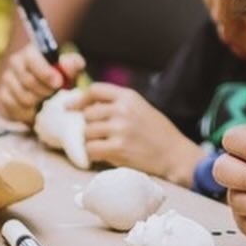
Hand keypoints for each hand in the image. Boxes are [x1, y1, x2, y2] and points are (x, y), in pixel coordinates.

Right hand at [0, 46, 84, 123]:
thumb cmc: (60, 79)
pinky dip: (28, 111)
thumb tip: (67, 64)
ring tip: (45, 99)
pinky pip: (15, 107)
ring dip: (38, 102)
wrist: (47, 95)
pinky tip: (35, 108)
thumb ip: (73, 65)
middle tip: (54, 93)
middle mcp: (16, 62)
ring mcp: (7, 79)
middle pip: (28, 80)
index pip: (32, 58)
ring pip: (22, 96)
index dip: (45, 72)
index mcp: (32, 51)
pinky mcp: (3, 95)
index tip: (58, 83)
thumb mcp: (71, 71)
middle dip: (45, 90)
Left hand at [69, 84, 199, 184]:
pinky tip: (103, 155)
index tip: (70, 108)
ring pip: (86, 133)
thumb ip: (119, 104)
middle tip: (100, 135)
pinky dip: (93, 154)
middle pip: (88, 114)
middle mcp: (122, 110)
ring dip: (91, 141)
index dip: (80, 99)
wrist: (175, 154)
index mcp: (129, 96)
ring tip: (104, 146)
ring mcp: (119, 129)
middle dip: (89, 126)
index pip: (95, 90)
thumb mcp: (141, 108)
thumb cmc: (159, 133)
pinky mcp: (118, 148)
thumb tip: (88, 107)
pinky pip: (91, 149)